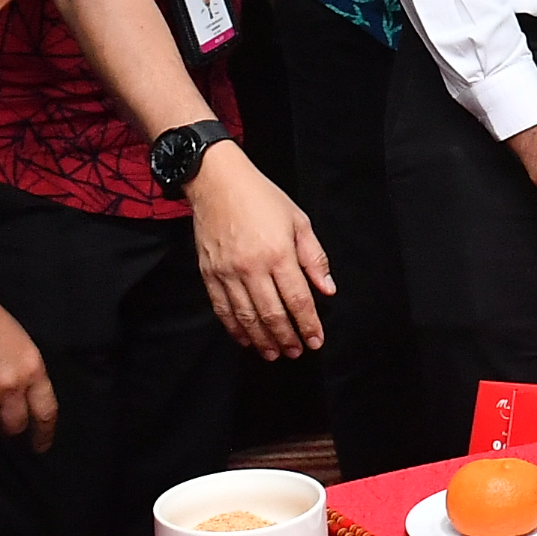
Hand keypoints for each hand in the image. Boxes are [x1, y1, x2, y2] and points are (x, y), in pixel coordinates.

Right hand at [187, 145, 334, 357]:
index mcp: (279, 253)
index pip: (298, 299)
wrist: (217, 182)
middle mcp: (252, 267)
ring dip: (262, 339)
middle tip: (296, 352)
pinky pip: (222, 308)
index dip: (308, 324)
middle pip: (272, 314)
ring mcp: (227, 272)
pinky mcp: (209, 273)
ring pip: (246, 317)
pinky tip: (245, 339)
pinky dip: (234, 328)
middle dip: (287, 337)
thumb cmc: (261, 198)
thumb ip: (314, 258)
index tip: (316, 340)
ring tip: (274, 353)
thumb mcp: (299, 221)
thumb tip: (327, 289)